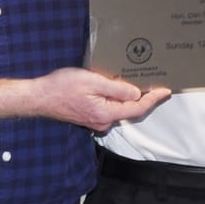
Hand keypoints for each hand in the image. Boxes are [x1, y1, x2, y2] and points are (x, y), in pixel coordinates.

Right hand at [35, 67, 171, 130]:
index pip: (137, 108)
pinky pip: (110, 109)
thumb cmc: (62, 87)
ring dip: (131, 99)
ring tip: (141, 85)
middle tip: (157, 86)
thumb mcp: (92, 81)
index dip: (153, 99)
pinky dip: (118, 100)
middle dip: (146, 99)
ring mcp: (96, 121)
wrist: (39, 97)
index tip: (165, 91)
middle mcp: (103, 122)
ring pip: (120, 110)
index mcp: (106, 113)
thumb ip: (116, 89)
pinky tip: (119, 89)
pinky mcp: (90, 117)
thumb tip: (135, 94)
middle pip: (131, 111)